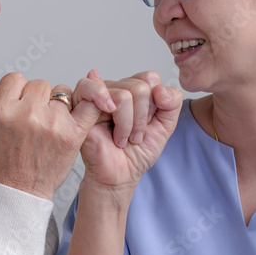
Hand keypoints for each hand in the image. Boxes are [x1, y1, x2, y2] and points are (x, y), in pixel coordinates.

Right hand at [0, 72, 113, 199]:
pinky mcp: (72, 134)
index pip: (16, 79)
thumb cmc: (5, 162)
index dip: (20, 91)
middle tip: (36, 120)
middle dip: (40, 99)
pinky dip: (95, 99)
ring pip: (62, 92)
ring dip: (59, 104)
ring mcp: (52, 123)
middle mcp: (27, 113)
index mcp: (2, 109)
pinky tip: (98, 102)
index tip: (21, 104)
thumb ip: (4, 101)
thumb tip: (22, 83)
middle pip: (41, 84)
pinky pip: (89, 104)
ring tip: (50, 125)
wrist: (19, 191)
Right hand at [74, 70, 182, 192]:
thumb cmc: (137, 153)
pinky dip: (112, 111)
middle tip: (134, 137)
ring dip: (127, 124)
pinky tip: (110, 123)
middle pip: (140, 86)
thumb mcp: (165, 126)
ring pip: (124, 94)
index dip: (154, 104)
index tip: (148, 125)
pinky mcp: (82, 105)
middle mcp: (116, 89)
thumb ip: (172, 103)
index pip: (150, 78)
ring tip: (121, 138)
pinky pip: (99, 92)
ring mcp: (99, 96)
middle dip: (142, 118)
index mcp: (134, 91)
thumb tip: (159, 88)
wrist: (119, 176)